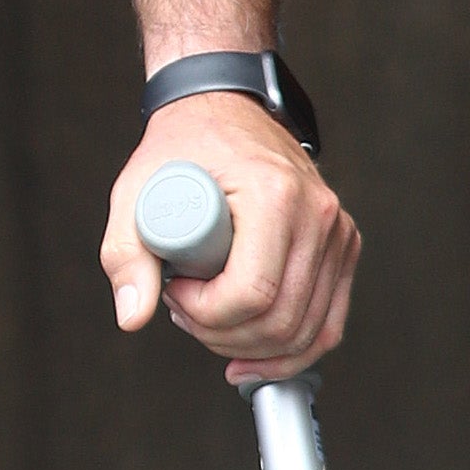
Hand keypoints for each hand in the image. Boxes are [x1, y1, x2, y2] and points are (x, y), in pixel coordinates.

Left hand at [103, 94, 356, 383]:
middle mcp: (319, 214)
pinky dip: (290, 351)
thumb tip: (133, 315)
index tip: (173, 290)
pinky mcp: (343, 247)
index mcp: (275, 195)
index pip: (252, 293)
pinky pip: (327, 323)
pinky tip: (251, 357)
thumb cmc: (182, 149)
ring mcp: (338, 232)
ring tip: (207, 320)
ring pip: (307, 331)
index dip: (205, 313)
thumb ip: (126, 254)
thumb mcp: (135, 191)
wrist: (225, 112)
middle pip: (282, 320)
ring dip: (251, 346)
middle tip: (182, 310)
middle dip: (222, 335)